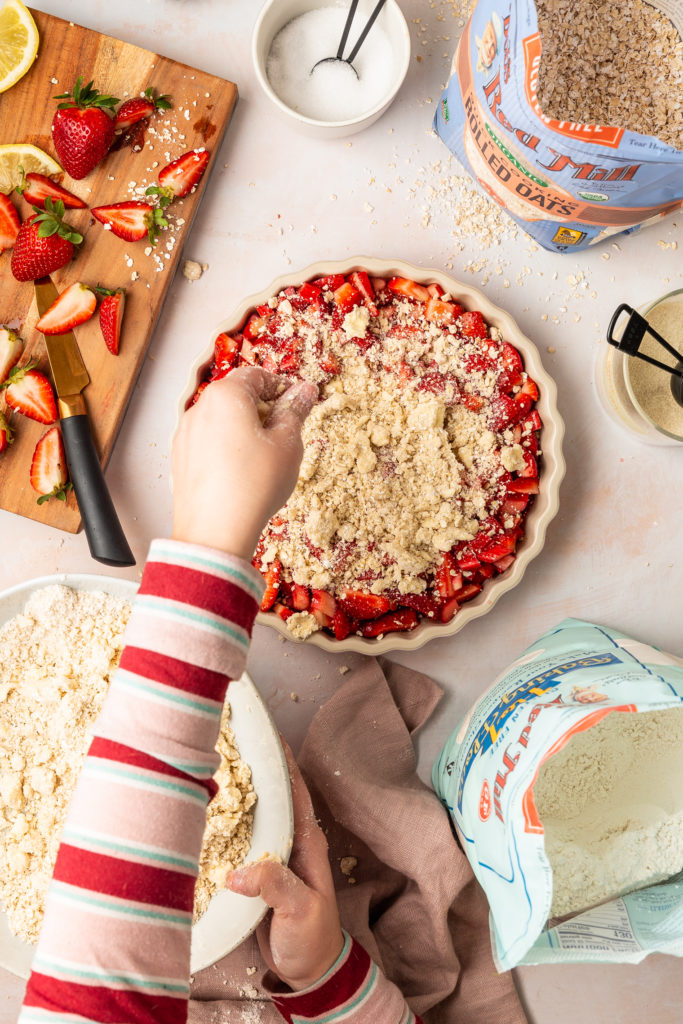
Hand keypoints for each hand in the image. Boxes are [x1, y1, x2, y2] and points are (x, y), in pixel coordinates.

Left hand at [171, 367, 316, 559]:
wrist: (215, 532)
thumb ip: (295, 411)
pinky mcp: (180, 458)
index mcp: (226, 395)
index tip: (297, 403)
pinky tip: (242, 472)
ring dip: (244, 429)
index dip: (281, 387)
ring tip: (264, 457)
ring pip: (221, 420)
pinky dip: (227, 448)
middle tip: (284, 431)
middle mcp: (199, 408)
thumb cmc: (254, 485)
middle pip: (236, 396)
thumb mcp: (288, 444)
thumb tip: (304, 392)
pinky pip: (208, 442)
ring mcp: (185, 434)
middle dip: (262, 408)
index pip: (257, 375)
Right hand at [226, 742, 343, 990]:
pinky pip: (239, 840)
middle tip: (227, 744)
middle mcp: (290, 841)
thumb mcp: (300, 909)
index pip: (295, 791)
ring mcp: (273, 855)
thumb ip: (275, 885)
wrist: (309, 968)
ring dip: (235, 795)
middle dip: (253, 770)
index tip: (266, 734)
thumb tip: (238, 872)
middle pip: (271, 796)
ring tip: (210, 769)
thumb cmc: (312, 937)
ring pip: (253, 816)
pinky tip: (204, 815)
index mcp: (307, 841)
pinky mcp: (256, 872)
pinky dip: (224, 825)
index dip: (282, 762)